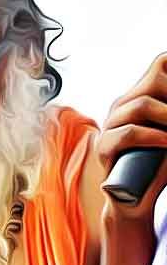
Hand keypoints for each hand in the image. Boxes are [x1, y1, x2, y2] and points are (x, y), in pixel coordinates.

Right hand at [99, 52, 166, 221]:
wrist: (134, 200)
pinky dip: (153, 136)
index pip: (161, 64)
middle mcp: (123, 106)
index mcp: (140, 95)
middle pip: (153, 80)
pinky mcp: (104, 148)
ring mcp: (110, 125)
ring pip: (140, 105)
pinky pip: (129, 134)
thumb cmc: (159, 164)